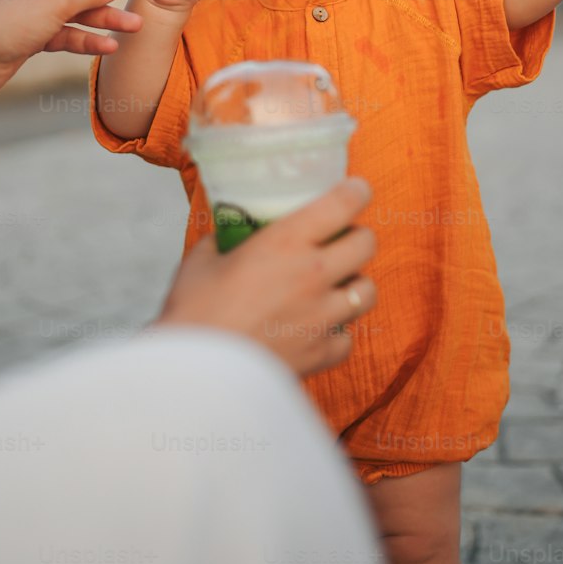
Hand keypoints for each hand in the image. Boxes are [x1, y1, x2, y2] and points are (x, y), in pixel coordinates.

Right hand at [153, 178, 377, 377]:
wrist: (196, 374)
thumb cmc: (194, 312)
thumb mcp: (202, 260)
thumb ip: (224, 242)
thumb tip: (230, 235)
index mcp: (286, 242)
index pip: (342, 204)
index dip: (355, 191)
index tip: (355, 189)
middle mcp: (314, 275)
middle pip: (367, 244)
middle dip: (359, 236)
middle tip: (342, 239)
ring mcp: (323, 316)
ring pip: (368, 291)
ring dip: (354, 284)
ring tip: (335, 286)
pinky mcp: (322, 353)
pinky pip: (348, 337)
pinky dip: (338, 331)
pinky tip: (318, 328)